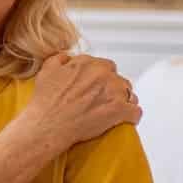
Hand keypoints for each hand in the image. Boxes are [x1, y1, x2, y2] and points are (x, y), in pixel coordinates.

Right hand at [22, 54, 141, 151]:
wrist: (48, 125)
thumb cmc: (46, 102)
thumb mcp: (46, 71)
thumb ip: (59, 58)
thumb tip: (67, 57)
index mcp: (90, 64)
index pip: (105, 66)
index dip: (101, 77)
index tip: (96, 86)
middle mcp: (105, 75)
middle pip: (119, 80)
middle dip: (113, 89)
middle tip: (102, 100)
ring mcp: (114, 93)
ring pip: (129, 94)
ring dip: (124, 101)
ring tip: (113, 111)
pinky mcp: (119, 112)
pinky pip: (135, 112)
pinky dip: (131, 116)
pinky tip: (125, 119)